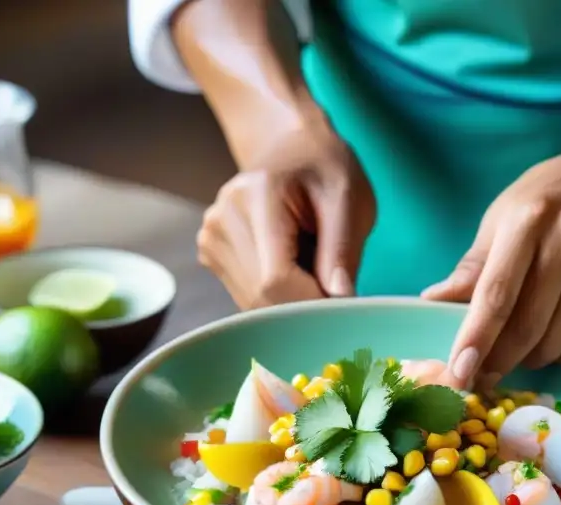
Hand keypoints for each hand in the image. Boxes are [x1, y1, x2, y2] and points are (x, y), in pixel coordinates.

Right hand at [197, 121, 375, 308]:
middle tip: (334, 287)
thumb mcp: (349, 197)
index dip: (312, 303)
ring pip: (253, 303)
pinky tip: (290, 264)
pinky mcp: (211, 252)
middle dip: (304, 305)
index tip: (343, 305)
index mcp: (258, 196)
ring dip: (290, 300)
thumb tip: (339, 300)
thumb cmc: (324, 167)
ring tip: (310, 264)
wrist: (288, 144)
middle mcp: (223, 219)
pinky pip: (247, 296)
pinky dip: (276, 295)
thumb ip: (343, 249)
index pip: (276, 279)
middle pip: (262, 297)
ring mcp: (211, 236)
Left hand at [422, 146, 560, 387]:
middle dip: (501, 361)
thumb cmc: (551, 198)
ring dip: (534, 359)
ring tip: (523, 348)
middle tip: (484, 374)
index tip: (459, 372)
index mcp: (530, 220)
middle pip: (529, 327)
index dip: (476, 339)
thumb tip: (434, 301)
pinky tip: (558, 335)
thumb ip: (473, 264)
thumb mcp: (505, 216)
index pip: (497, 294)